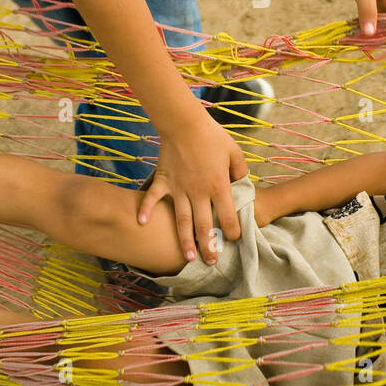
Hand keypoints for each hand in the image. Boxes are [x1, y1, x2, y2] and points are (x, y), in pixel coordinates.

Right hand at [137, 114, 246, 264]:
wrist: (185, 123)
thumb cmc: (212, 136)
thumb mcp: (235, 152)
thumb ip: (240, 171)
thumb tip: (242, 183)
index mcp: (219, 186)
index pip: (228, 217)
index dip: (232, 231)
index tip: (233, 239)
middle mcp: (199, 193)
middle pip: (205, 226)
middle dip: (209, 247)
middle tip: (211, 262)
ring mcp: (179, 189)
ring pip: (182, 221)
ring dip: (185, 241)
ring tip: (188, 258)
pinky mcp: (164, 181)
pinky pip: (153, 198)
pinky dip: (146, 210)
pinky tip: (143, 224)